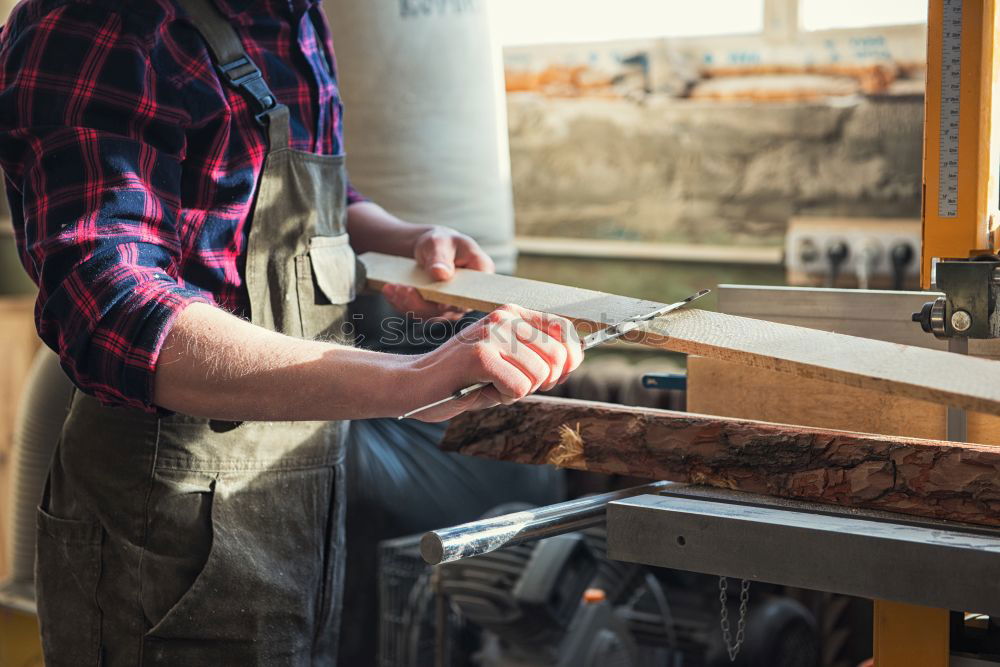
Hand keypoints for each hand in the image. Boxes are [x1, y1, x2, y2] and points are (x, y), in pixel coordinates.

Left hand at [382, 226, 494, 319]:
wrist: (429, 250)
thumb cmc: (440, 242)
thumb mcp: (439, 242)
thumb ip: (440, 256)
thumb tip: (441, 273)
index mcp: (481, 274)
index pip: (472, 294)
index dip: (452, 301)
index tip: (433, 300)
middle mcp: (469, 296)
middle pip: (448, 309)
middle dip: (420, 302)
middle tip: (400, 288)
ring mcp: (453, 307)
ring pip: (430, 315)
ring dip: (408, 303)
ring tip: (392, 287)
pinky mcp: (436, 312)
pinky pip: (418, 314)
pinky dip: (402, 304)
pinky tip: (390, 291)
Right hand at [402, 304, 583, 421]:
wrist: (414, 384)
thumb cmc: (462, 378)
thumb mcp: (505, 361)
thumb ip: (536, 357)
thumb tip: (572, 361)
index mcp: (513, 314)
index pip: (566, 330)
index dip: (569, 360)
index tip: (551, 376)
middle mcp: (505, 318)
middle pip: (558, 356)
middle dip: (543, 381)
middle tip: (514, 385)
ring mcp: (492, 334)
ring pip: (539, 374)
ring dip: (519, 391)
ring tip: (491, 385)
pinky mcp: (480, 355)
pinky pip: (519, 387)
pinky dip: (504, 398)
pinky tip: (483, 390)